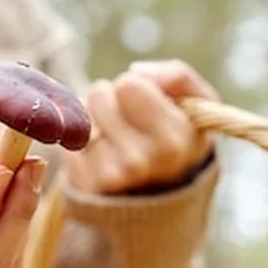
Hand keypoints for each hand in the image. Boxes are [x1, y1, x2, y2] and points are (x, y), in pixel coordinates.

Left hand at [64, 59, 217, 195]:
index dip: (136, 87)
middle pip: (99, 95)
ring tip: (117, 138)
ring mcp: (108, 175)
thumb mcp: (198, 108)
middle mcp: (138, 162)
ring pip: (81, 116)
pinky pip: (69, 138)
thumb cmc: (180, 141)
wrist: (163, 195)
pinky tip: (103, 155)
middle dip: (112, 101)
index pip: (127, 84)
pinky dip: (83, 142)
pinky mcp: (84, 183)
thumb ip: (179, 78)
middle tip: (129, 122)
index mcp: (173, 142)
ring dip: (96, 120)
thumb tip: (136, 71)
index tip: (147, 105)